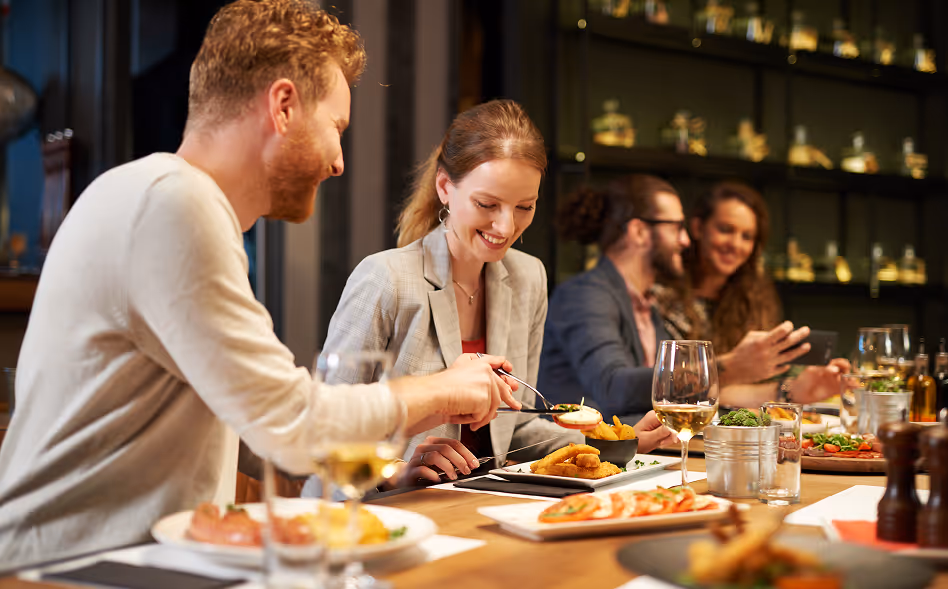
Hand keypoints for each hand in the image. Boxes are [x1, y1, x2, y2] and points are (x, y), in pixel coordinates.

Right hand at [392, 354, 521, 434]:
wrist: (432, 394)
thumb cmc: (438, 390)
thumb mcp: (460, 384)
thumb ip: (478, 389)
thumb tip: (495, 407)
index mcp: (476, 362)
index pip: (496, 361)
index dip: (504, 366)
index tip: (510, 371)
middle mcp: (483, 369)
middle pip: (501, 386)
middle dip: (509, 398)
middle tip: (516, 406)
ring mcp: (486, 382)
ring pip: (494, 404)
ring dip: (483, 416)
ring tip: (473, 423)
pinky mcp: (485, 396)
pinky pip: (485, 414)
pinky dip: (475, 420)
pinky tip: (465, 419)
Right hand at [399, 437, 479, 483]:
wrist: (403, 478)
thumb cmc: (425, 469)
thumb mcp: (440, 462)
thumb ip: (453, 460)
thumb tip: (471, 464)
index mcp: (433, 441)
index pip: (453, 443)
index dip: (466, 453)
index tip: (474, 464)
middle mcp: (424, 447)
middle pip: (446, 448)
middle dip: (460, 460)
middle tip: (467, 471)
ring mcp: (416, 457)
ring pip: (435, 456)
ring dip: (448, 467)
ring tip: (454, 476)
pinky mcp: (410, 470)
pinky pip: (423, 470)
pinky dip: (433, 475)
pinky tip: (438, 480)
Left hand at [633, 411, 676, 453]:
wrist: (630, 444)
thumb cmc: (636, 441)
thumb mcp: (650, 438)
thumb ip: (662, 431)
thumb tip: (674, 426)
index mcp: (654, 416)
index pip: (672, 414)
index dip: (675, 425)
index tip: (674, 435)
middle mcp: (657, 416)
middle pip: (674, 421)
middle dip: (673, 433)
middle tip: (664, 441)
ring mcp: (659, 420)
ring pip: (674, 427)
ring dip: (670, 437)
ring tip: (660, 443)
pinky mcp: (660, 426)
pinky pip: (670, 431)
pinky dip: (668, 438)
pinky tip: (662, 442)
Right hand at [719, 321, 810, 385]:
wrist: (732, 369)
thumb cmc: (741, 350)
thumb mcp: (750, 338)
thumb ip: (765, 334)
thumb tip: (781, 334)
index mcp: (761, 342)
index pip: (780, 332)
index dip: (787, 327)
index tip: (790, 325)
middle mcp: (767, 353)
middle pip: (788, 343)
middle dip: (800, 335)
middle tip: (807, 330)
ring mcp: (769, 364)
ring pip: (790, 356)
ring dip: (800, 350)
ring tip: (807, 346)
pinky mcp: (769, 373)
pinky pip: (783, 367)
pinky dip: (788, 363)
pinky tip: (791, 360)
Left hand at [788, 358, 850, 404]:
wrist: (799, 393)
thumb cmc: (803, 380)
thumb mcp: (811, 372)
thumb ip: (823, 369)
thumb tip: (835, 369)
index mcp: (827, 366)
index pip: (838, 362)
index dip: (841, 363)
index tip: (842, 366)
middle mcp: (832, 374)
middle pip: (845, 370)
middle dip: (847, 372)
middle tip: (844, 377)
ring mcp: (834, 382)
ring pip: (847, 379)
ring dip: (851, 380)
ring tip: (850, 382)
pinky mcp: (835, 391)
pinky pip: (845, 388)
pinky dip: (851, 387)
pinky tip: (855, 387)